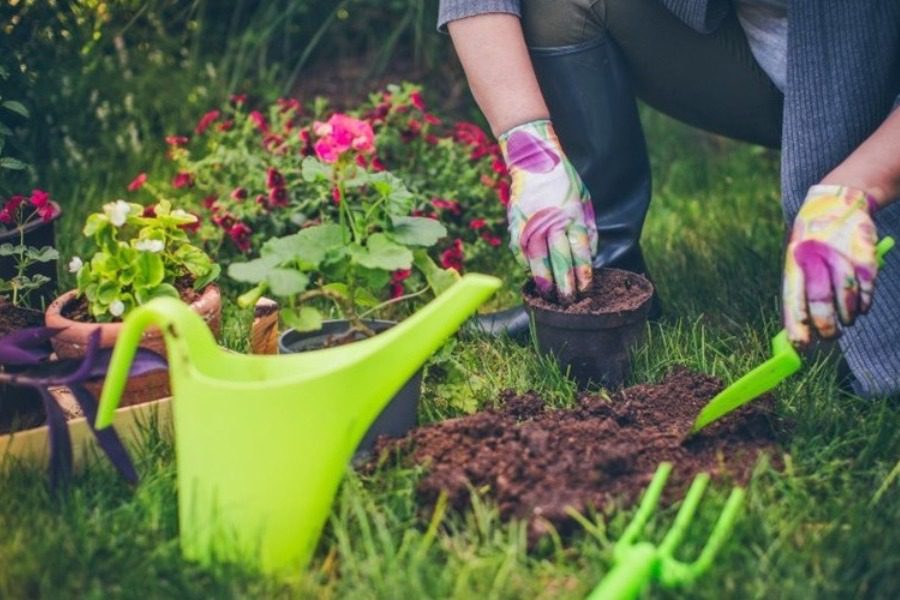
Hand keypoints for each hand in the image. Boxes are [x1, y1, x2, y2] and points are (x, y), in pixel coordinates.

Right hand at [500, 120, 597, 301]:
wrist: (533, 161)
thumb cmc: (563, 182)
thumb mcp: (584, 200)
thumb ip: (588, 228)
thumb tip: (591, 255)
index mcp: (573, 216)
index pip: (580, 252)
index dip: (583, 274)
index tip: (585, 289)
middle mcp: (553, 222)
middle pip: (560, 260)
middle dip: (565, 285)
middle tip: (569, 301)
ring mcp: (532, 225)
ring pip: (538, 261)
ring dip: (544, 281)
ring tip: (549, 297)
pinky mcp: (516, 226)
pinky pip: (522, 252)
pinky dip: (528, 266)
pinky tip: (534, 275)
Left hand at [783, 185, 878, 345]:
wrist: (837, 202)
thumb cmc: (812, 241)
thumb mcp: (797, 259)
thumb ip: (798, 291)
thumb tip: (796, 332)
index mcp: (794, 260)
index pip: (793, 298)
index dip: (798, 324)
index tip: (801, 345)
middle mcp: (816, 256)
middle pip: (820, 300)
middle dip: (826, 326)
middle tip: (830, 336)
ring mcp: (841, 253)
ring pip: (846, 296)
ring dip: (848, 316)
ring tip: (847, 320)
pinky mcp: (864, 251)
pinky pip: (866, 286)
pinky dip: (864, 302)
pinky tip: (861, 306)